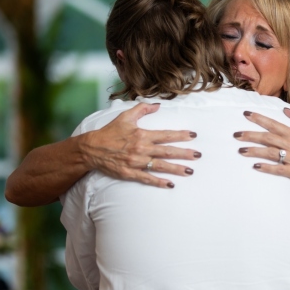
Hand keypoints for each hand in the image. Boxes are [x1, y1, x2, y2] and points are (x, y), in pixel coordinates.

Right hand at [79, 102, 200, 188]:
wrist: (91, 148)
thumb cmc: (109, 132)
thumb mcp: (125, 116)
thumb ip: (142, 109)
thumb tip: (158, 105)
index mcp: (142, 135)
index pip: (166, 135)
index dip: (180, 135)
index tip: (193, 135)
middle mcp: (141, 148)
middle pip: (167, 151)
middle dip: (184, 153)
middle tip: (198, 156)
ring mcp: (136, 162)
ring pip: (160, 166)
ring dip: (176, 169)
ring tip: (190, 171)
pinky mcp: (129, 173)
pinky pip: (147, 178)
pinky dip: (159, 182)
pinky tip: (170, 184)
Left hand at [234, 108, 289, 188]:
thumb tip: (286, 109)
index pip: (273, 124)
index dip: (259, 119)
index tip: (246, 114)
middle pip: (267, 138)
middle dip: (250, 135)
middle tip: (236, 135)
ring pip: (269, 153)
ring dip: (254, 151)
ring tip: (241, 150)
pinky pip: (277, 169)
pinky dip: (266, 168)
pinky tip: (255, 166)